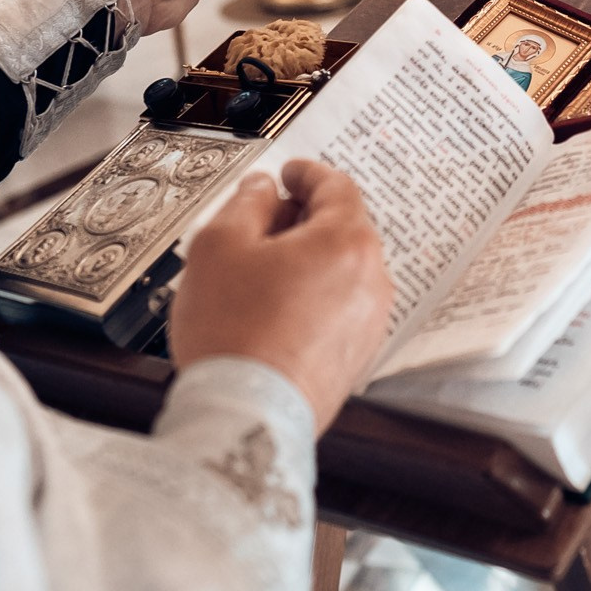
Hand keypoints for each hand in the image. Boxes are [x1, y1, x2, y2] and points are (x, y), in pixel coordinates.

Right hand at [171, 161, 393, 429]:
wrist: (246, 417)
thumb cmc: (233, 336)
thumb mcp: (219, 245)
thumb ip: (246, 202)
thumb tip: (263, 190)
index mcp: (346, 242)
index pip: (335, 187)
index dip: (307, 174)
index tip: (291, 173)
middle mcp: (371, 280)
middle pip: (342, 230)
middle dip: (304, 221)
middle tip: (265, 223)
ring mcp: (368, 323)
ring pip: (340, 272)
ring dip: (307, 262)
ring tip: (259, 275)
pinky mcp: (356, 358)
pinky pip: (338, 310)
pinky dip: (313, 299)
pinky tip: (273, 311)